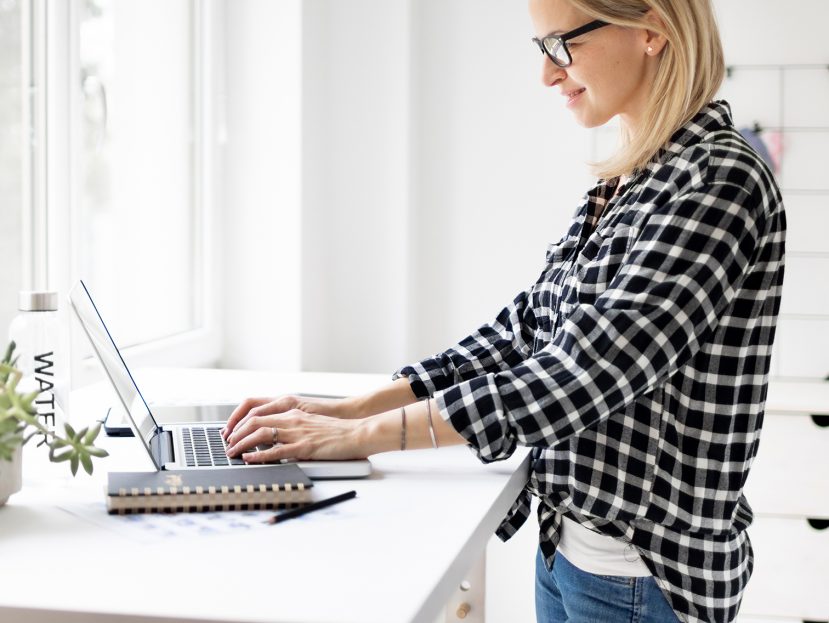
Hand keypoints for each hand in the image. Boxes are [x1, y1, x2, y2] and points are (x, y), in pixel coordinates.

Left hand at [224, 407, 368, 462]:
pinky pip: (276, 450)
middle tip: (227, 444)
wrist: (358, 432)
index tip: (231, 433)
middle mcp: (292, 419)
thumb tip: (275, 438)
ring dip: (242, 443)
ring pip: (261, 433)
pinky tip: (249, 459)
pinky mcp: (305, 447)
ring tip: (232, 453)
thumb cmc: (337, 431)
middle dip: (236, 433)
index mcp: (293, 412)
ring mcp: (298, 432)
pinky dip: (259, 455)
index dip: (240, 422)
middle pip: (254, 421)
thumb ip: (293, 426)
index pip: (257, 412)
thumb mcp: (311, 423)